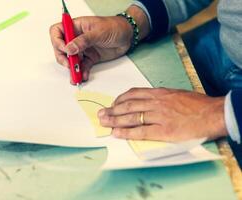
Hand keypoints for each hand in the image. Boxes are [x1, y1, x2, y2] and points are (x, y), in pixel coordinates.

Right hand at [49, 5, 149, 81]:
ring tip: (76, 77)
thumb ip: (83, 40)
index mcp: (76, 26)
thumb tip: (69, 48)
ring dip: (72, 69)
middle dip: (63, 59)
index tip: (65, 50)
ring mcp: (83, 48)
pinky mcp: (91, 58)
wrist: (129, 36)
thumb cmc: (115, 27)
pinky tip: (84, 76)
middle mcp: (77, 38)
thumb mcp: (99, 32)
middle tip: (69, 66)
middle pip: (61, 49)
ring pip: (71, 60)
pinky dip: (82, 72)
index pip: (57, 31)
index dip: (58, 41)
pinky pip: (82, 67)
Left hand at [98, 88, 227, 141]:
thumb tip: (147, 101)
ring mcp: (158, 116)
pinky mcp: (163, 130)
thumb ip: (160, 97)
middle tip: (101, 114)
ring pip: (130, 117)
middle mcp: (155, 103)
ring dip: (114, 120)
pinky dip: (126, 133)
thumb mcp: (175, 94)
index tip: (113, 104)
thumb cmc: (196, 104)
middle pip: (127, 106)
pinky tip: (117, 133)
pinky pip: (140, 131)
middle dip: (112, 110)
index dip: (119, 99)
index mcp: (158, 93)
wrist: (212, 113)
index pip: (133, 94)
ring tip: (103, 123)